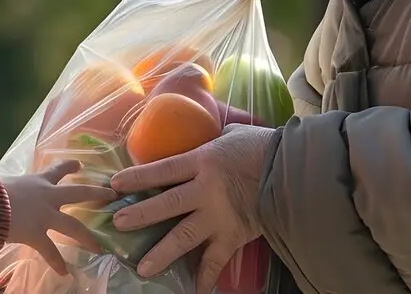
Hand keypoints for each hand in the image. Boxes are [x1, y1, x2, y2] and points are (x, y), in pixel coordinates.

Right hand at [3, 160, 117, 274]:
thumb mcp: (5, 183)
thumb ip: (10, 189)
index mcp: (37, 181)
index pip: (57, 170)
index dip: (69, 166)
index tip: (79, 164)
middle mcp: (46, 196)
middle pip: (78, 192)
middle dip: (96, 193)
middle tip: (112, 194)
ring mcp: (45, 216)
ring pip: (73, 226)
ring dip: (87, 237)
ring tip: (98, 247)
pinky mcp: (36, 234)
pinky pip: (50, 251)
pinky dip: (57, 262)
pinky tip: (65, 272)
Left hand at [109, 125, 278, 293]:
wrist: (296, 170)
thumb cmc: (264, 147)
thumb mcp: (232, 133)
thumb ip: (211, 139)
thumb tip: (202, 133)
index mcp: (202, 160)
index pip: (162, 169)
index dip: (137, 177)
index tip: (114, 185)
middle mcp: (205, 190)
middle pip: (166, 204)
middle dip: (140, 214)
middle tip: (118, 224)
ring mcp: (219, 215)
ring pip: (184, 236)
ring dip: (162, 252)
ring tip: (143, 268)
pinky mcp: (234, 234)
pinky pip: (216, 260)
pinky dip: (206, 277)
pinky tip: (195, 289)